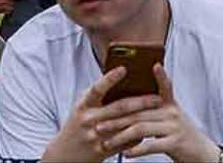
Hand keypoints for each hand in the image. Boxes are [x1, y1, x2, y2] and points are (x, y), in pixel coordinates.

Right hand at [54, 68, 194, 162]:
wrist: (65, 154)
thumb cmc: (78, 124)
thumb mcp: (82, 107)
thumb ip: (98, 95)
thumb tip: (123, 78)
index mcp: (84, 105)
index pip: (97, 89)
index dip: (109, 79)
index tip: (124, 69)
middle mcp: (89, 120)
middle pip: (119, 108)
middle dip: (141, 102)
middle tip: (157, 97)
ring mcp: (95, 136)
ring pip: (124, 125)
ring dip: (142, 118)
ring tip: (157, 111)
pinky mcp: (102, 150)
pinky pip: (124, 142)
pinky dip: (137, 135)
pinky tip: (147, 129)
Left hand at [117, 65, 216, 160]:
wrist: (200, 153)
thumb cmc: (180, 136)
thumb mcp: (172, 119)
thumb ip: (156, 111)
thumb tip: (132, 108)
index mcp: (171, 105)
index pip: (165, 86)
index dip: (160, 76)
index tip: (154, 65)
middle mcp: (173, 113)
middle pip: (140, 112)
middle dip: (116, 119)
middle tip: (99, 125)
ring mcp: (174, 127)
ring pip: (141, 128)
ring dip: (120, 136)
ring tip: (107, 143)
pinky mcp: (174, 143)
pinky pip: (151, 145)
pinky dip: (137, 149)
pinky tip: (126, 153)